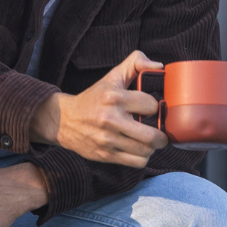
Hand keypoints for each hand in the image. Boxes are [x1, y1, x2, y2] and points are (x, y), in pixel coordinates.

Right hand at [30, 50, 169, 167]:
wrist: (65, 120)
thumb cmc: (94, 98)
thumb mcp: (112, 77)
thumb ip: (136, 64)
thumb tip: (159, 66)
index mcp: (114, 98)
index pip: (151, 105)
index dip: (155, 108)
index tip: (151, 110)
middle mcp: (111, 119)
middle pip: (152, 135)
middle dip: (161, 136)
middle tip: (161, 133)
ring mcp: (108, 139)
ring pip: (145, 151)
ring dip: (152, 147)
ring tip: (147, 140)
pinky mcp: (106, 155)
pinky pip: (136, 162)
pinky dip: (142, 157)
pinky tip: (138, 149)